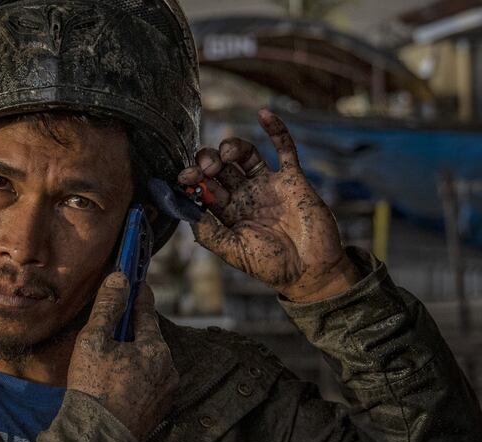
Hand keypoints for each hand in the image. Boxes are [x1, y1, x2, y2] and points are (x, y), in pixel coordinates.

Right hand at [67, 272, 177, 441]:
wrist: (98, 436)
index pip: (147, 311)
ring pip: (149, 360)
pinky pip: (148, 381)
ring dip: (133, 354)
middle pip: (149, 337)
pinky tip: (115, 380)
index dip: (138, 293)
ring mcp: (165, 390)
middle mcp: (167, 368)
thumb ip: (108, 307)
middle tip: (112, 325)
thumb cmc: (94, 388)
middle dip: (132, 329)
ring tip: (109, 358)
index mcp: (155, 348)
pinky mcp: (159, 408)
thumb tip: (119, 279)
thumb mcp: (94, 340)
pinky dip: (135, 374)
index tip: (135, 279)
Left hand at [178, 109, 360, 301]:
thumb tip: (186, 208)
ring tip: (225, 155)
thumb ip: (208, 232)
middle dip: (207, 161)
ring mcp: (268, 185)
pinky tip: (264, 114)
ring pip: (244, 155)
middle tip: (208, 169)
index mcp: (227, 213)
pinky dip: (276, 129)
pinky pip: (285, 149)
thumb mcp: (233, 251)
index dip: (191, 177)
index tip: (185, 177)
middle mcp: (244, 195)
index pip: (203, 186)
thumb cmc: (272, 267)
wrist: (311, 271)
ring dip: (231, 147)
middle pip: (219, 167)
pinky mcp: (292, 179)